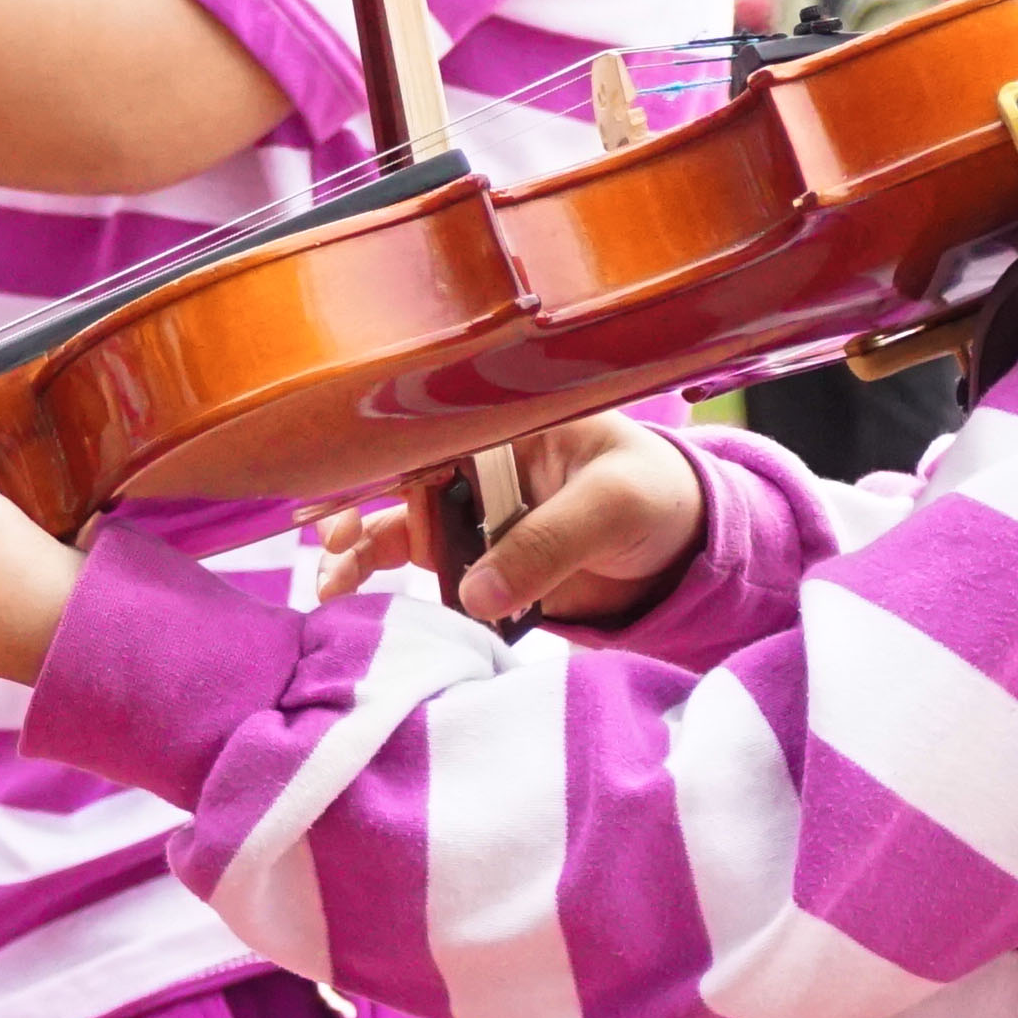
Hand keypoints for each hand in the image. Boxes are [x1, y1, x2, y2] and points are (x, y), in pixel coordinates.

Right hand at [312, 413, 709, 630]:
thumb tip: (474, 593)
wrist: (684, 552)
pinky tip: (348, 596)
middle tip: (339, 543)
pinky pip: (420, 563)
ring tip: (333, 582)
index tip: (356, 489)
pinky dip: (381, 576)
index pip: (436, 428)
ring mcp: (476, 509)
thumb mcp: (613, 507)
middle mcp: (483, 459)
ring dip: (360, 548)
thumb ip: (548, 543)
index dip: (388, 454)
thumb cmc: (659, 497)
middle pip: (404, 477)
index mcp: (513, 422)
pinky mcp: (479, 555)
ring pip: (400, 523)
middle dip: (360, 507)